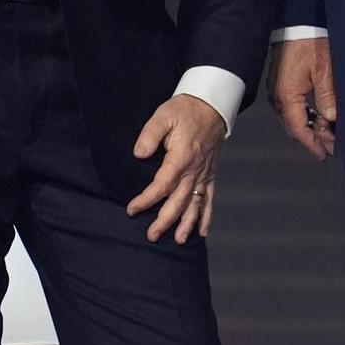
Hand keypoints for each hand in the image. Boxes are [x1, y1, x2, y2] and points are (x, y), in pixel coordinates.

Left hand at [126, 94, 225, 243]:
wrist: (211, 104)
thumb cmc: (186, 110)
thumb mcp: (164, 115)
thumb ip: (150, 134)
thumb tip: (139, 154)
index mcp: (182, 156)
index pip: (163, 184)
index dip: (147, 199)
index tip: (132, 209)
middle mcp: (195, 169)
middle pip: (179, 200)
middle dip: (165, 220)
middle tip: (151, 235)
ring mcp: (204, 172)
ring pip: (196, 203)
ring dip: (187, 223)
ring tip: (177, 240)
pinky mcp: (210, 173)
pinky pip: (210, 197)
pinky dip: (207, 215)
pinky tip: (202, 232)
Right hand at [267, 37, 336, 161]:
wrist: (296, 22)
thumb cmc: (309, 42)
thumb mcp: (324, 70)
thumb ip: (327, 97)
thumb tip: (332, 119)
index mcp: (287, 96)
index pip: (298, 129)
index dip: (312, 144)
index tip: (324, 155)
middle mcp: (277, 97)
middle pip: (295, 126)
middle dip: (314, 137)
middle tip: (332, 146)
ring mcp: (276, 91)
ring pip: (293, 118)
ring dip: (310, 126)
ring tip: (329, 133)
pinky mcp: (279, 84)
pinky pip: (291, 107)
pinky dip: (305, 115)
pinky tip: (318, 118)